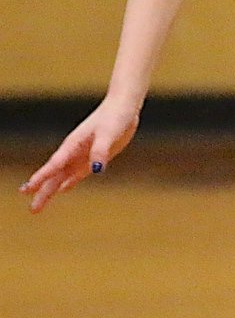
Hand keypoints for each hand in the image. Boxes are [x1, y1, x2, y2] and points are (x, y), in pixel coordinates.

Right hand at [19, 99, 139, 213]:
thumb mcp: (108, 133)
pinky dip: (68, 182)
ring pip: (62, 176)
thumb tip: (96, 169)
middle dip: (42, 191)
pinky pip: (77, 173)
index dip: (41, 177)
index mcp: (73, 144)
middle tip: (33, 210)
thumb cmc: (114, 117)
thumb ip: (100, 150)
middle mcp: (74, 151)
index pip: (54, 164)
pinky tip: (62, 189)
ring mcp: (83, 154)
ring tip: (38, 205)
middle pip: (55, 175)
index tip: (28, 189)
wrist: (124, 107)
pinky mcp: (94, 157)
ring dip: (51, 190)